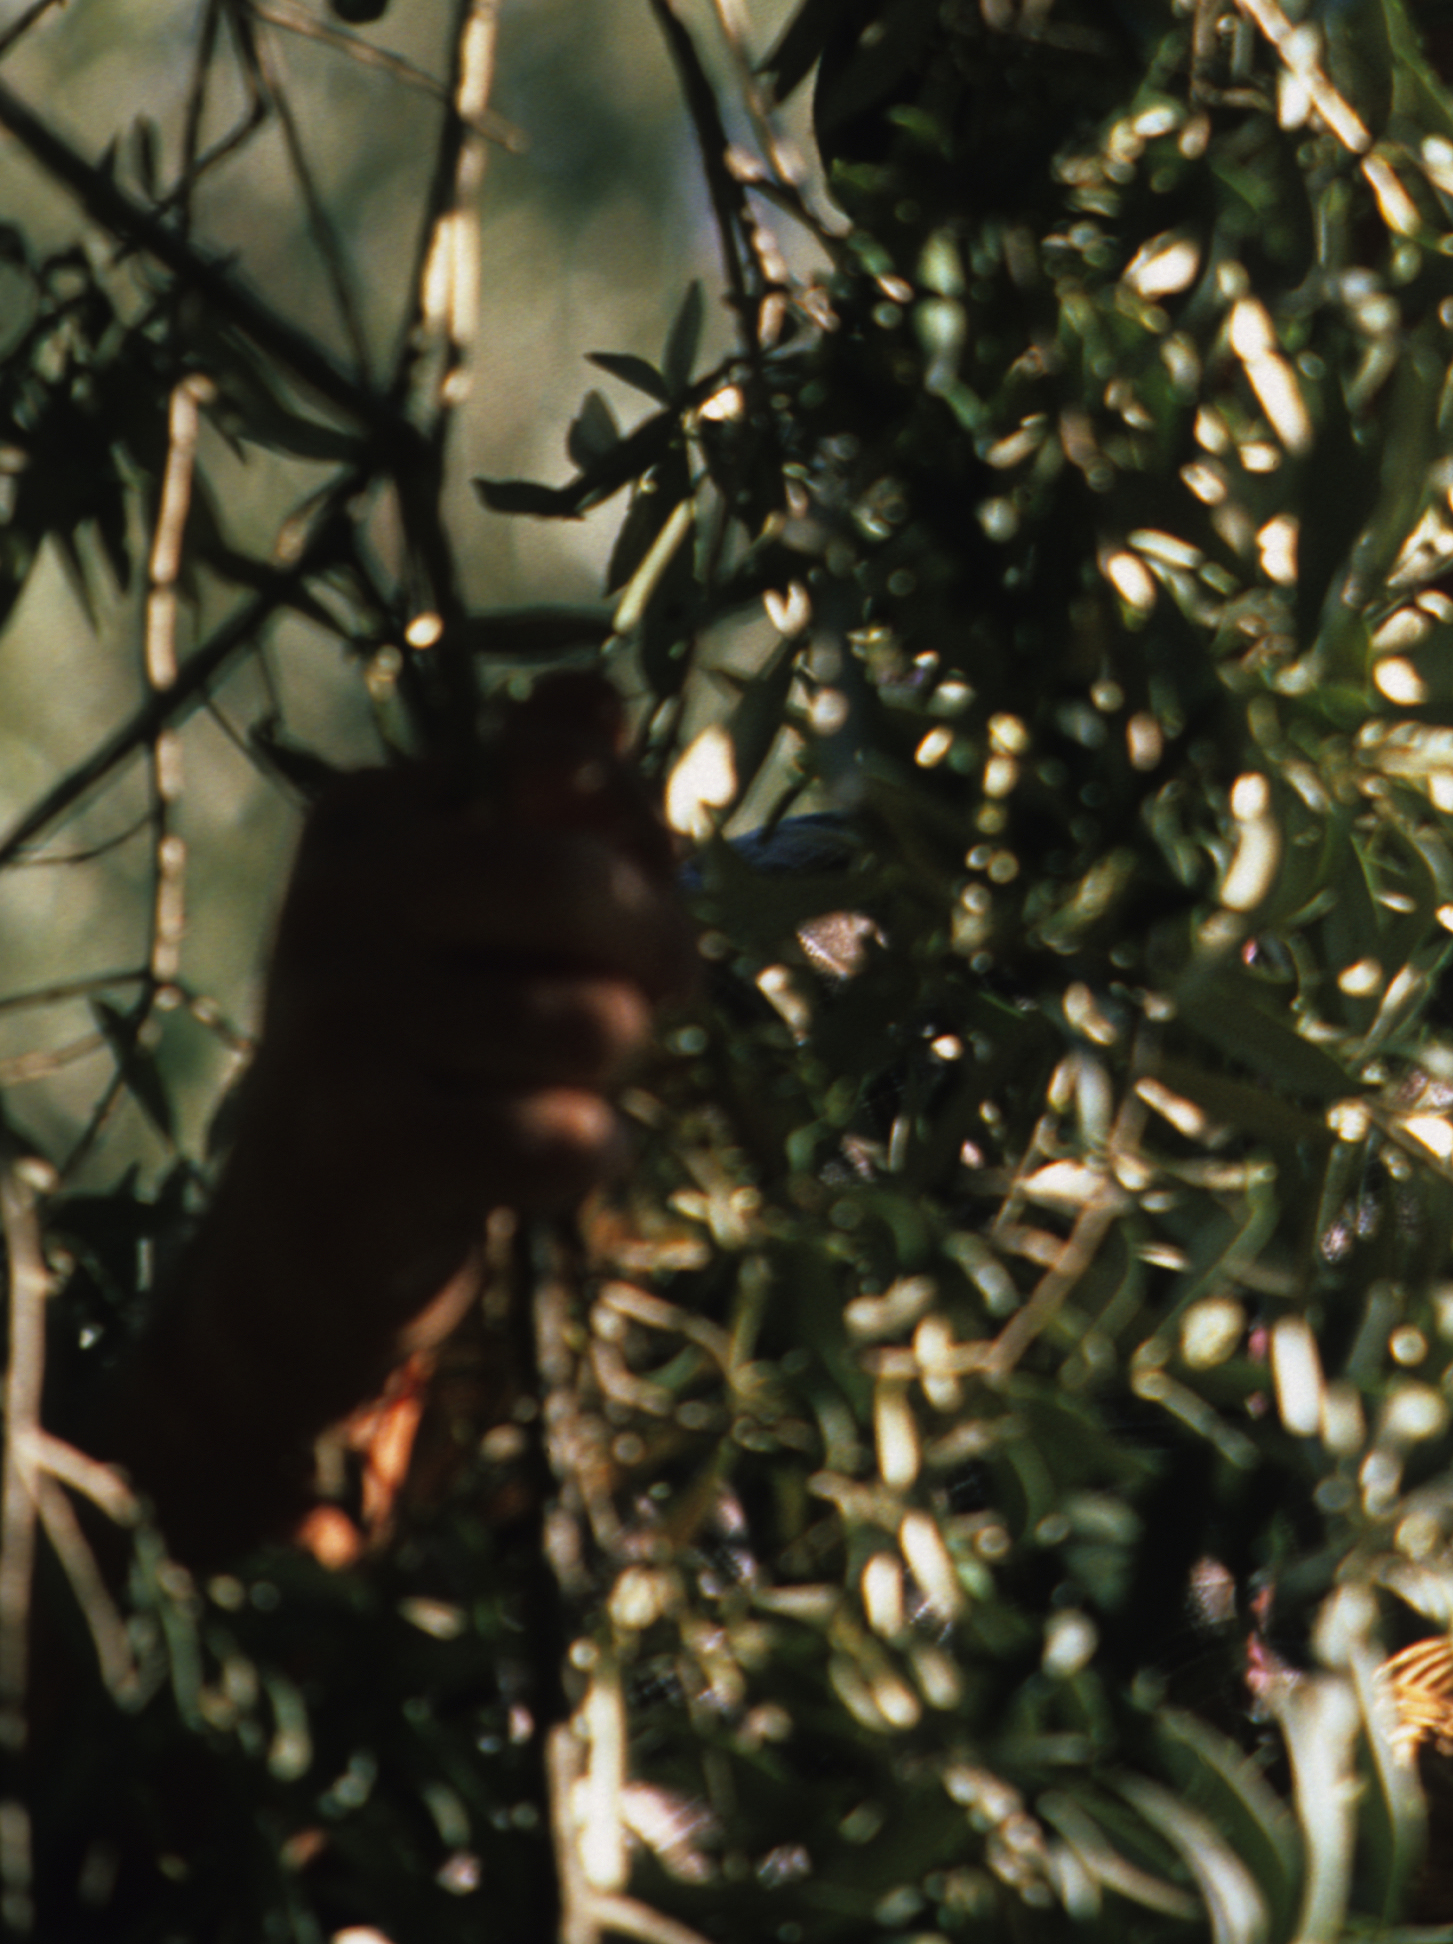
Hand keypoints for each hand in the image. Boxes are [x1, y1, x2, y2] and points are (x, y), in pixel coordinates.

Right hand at [121, 674, 692, 1559]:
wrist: (308, 1245)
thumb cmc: (449, 1045)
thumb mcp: (512, 911)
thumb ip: (571, 804)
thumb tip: (590, 697)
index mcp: (368, 819)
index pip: (568, 756)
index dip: (642, 839)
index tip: (624, 898)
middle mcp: (333, 902)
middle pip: (584, 881)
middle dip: (652, 956)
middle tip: (638, 1004)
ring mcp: (335, 1023)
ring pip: (592, 1021)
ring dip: (610, 1073)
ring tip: (542, 1087)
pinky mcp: (364, 1147)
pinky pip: (564, 1135)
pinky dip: (583, 1157)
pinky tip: (525, 1165)